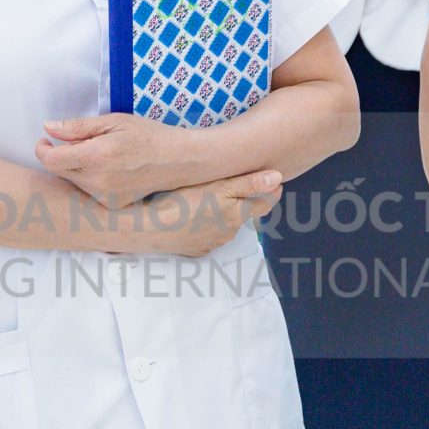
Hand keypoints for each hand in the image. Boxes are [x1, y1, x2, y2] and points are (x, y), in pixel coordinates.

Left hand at [36, 113, 185, 207]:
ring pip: (73, 182)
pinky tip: (109, 169)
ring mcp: (105, 197)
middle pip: (59, 171)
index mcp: (96, 157)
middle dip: (59, 156)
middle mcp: (97, 182)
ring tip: (99, 155)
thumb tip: (49, 128)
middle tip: (76, 142)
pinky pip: (88, 191)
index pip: (51, 160)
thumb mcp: (113, 122)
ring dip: (75, 167)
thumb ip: (77, 127)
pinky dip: (89, 179)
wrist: (177, 160)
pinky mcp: (111, 204)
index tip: (46, 139)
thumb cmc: (147, 135)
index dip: (43, 148)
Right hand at [113, 169, 282, 257]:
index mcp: (236, 215)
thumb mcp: (218, 185)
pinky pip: (208, 236)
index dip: (270, 192)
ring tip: (211, 199)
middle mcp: (228, 233)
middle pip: (245, 215)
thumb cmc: (181, 201)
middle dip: (247, 203)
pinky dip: (207, 226)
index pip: (263, 204)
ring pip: (226, 226)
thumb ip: (249, 182)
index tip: (273, 184)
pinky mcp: (196, 250)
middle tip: (241, 187)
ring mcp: (211, 244)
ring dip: (225, 215)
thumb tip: (278, 178)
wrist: (149, 228)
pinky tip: (193, 216)